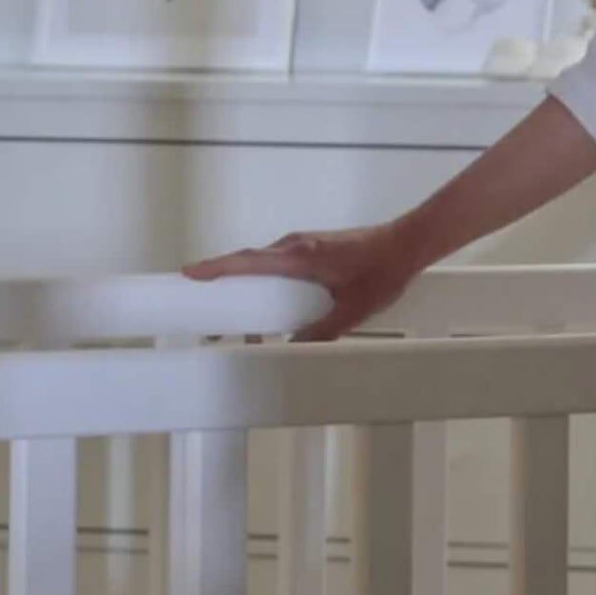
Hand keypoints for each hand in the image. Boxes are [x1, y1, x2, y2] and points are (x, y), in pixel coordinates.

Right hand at [182, 221, 427, 341]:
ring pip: (263, 267)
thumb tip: (291, 350)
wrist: (407, 244)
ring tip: (236, 326)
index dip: (217, 268)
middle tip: (204, 319)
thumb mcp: (352, 309)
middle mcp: (296, 246)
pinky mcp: (311, 250)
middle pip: (248, 264)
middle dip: (223, 287)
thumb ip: (320, 332)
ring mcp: (303, 246)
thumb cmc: (383, 270)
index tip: (189, 273)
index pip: (249, 260)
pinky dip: (266, 286)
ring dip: (247, 290)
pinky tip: (270, 312)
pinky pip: (278, 267)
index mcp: (300, 256)